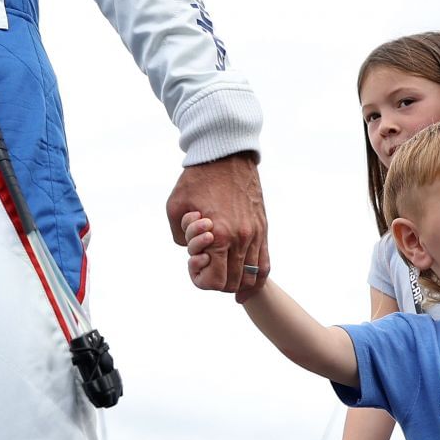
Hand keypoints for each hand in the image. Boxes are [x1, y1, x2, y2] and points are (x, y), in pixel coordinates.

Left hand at [166, 151, 267, 301]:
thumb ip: (180, 237)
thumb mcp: (175, 208)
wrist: (225, 154)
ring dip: (233, 280)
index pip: (214, 281)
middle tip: (204, 262)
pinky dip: (255, 279)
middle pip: (232, 284)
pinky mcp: (262, 228)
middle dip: (214, 280)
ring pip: (251, 277)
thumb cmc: (196, 180)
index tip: (193, 263)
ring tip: (220, 268)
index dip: (199, 279)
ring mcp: (256, 234)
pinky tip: (243, 285)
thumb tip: (194, 252)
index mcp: (219, 235)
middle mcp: (242, 239)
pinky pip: (265, 265)